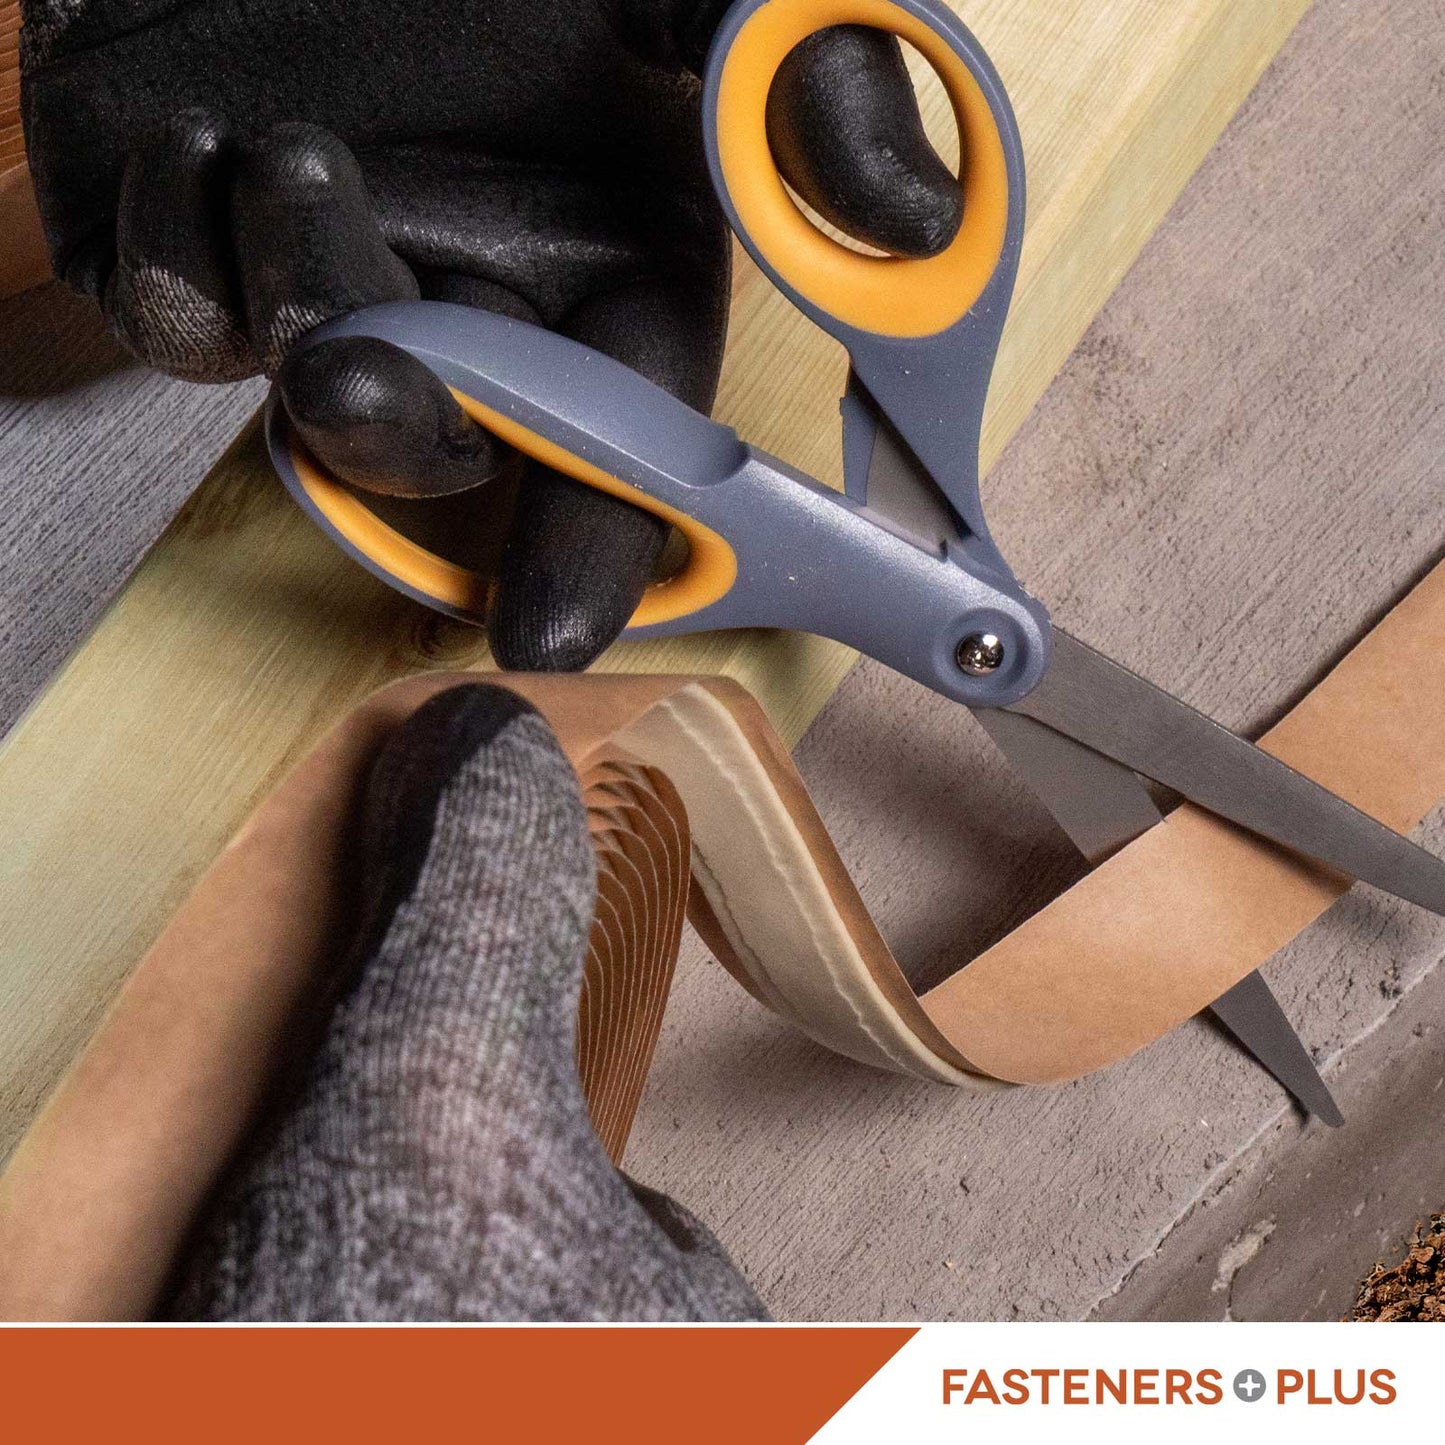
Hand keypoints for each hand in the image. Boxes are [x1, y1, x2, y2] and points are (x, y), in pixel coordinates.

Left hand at [21, 0, 963, 667]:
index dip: (601, 538)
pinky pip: (177, 314)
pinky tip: (197, 148)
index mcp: (615, 241)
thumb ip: (802, 69)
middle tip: (362, 391)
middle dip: (415, 441)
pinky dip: (179, 246)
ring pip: (319, 386)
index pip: (632, 430)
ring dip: (296, 296)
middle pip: (472, 445)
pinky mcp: (195, 241)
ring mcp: (342, 266)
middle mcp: (488, 276)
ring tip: (285, 156)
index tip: (556, 627)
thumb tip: (910, 222)